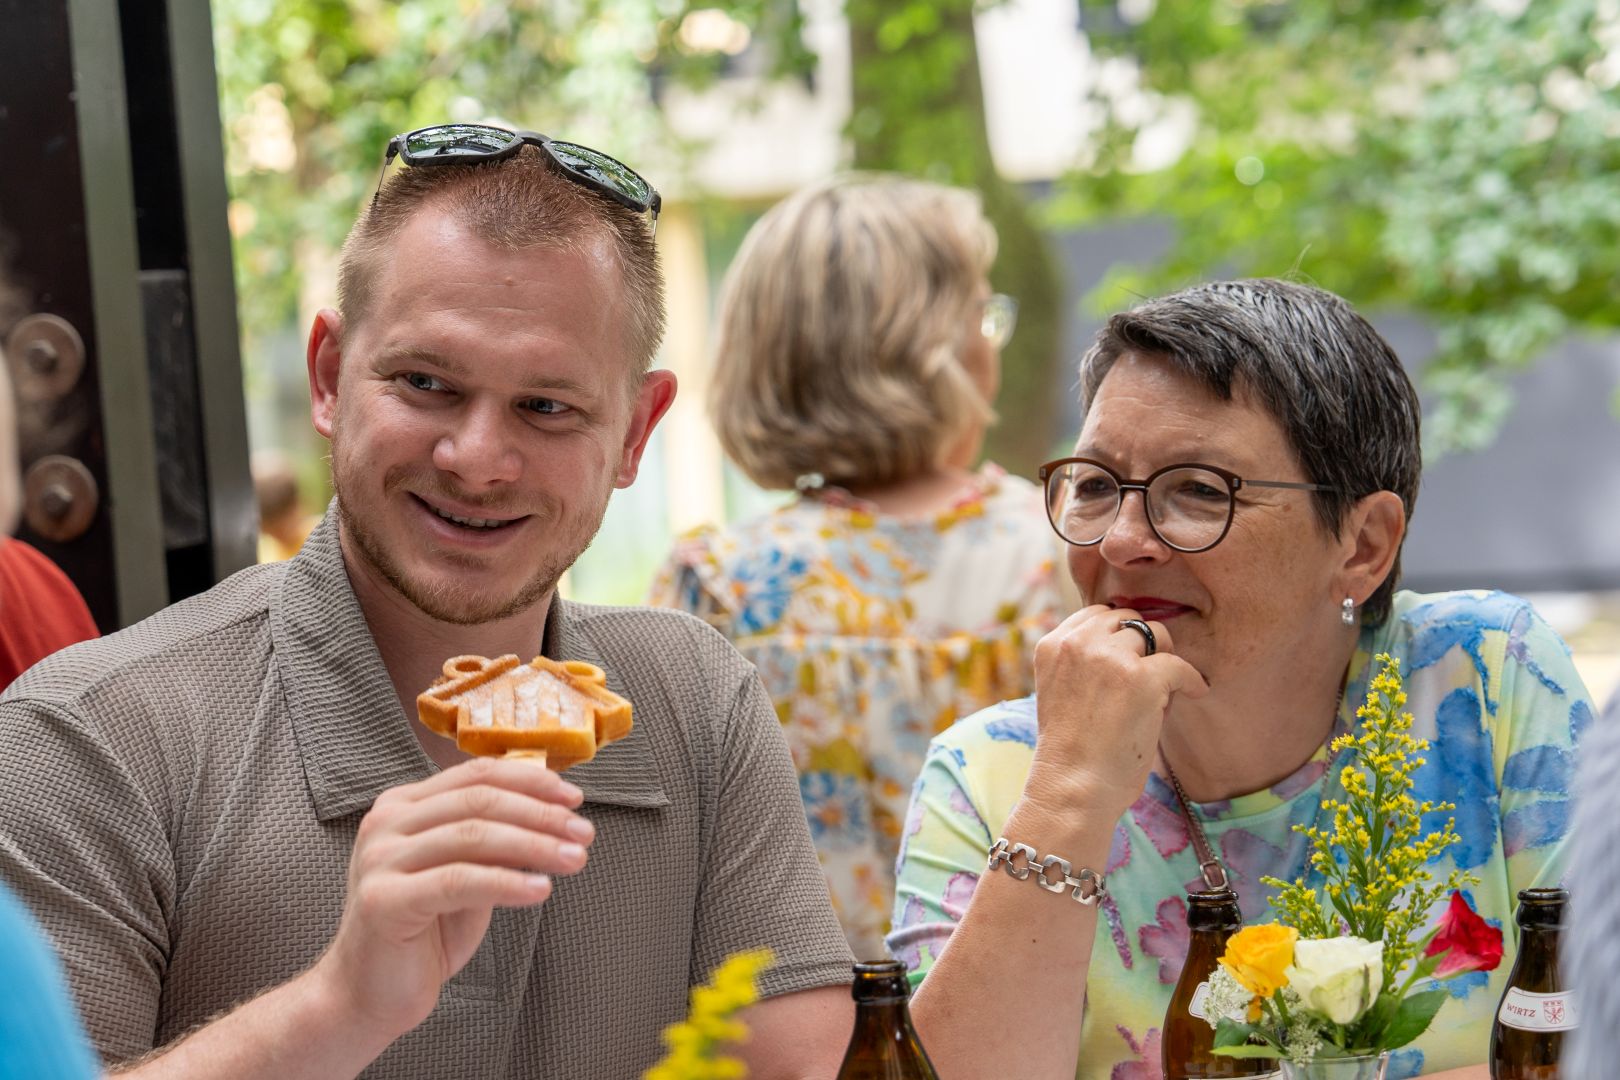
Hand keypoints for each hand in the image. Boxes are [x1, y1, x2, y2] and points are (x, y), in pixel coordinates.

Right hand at [312, 757, 594, 1038]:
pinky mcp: (383, 900)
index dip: (530, 782)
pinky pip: (459, 882)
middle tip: (584, 832)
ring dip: (534, 845)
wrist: (369, 993)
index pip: (476, 776)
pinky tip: (540, 890)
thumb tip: (555, 811)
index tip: (573, 798)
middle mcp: (387, 823)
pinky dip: (507, 883)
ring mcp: (380, 859)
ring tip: (575, 859)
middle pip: (479, 802)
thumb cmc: (423, 933)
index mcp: (404, 806)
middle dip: (541, 814)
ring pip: (473, 836)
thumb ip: (495, 840)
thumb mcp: (468, 874)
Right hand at [1025, 604, 1208, 817]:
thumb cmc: (1069, 752)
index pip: (1094, 614)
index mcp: (1051, 646)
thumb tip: (1132, 647)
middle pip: (1125, 619)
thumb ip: (1083, 664)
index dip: (1115, 634)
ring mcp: (1111, 658)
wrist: (1072, 787)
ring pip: (1155, 633)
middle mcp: (1078, 643)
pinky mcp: (1142, 679)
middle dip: (1140, 642)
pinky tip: (1195, 692)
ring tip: (1165, 687)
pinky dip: (1192, 680)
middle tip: (1150, 672)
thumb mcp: (1060, 691)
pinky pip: (1180, 665)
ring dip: (1163, 656)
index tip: (1129, 654)